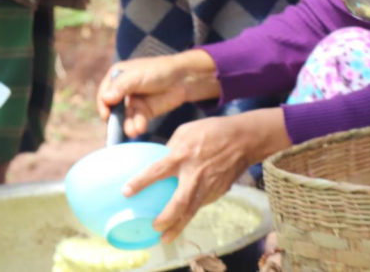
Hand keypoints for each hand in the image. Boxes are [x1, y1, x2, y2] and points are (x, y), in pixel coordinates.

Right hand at [96, 52, 220, 137]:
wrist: (182, 79)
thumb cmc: (158, 70)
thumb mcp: (136, 76)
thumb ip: (120, 87)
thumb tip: (105, 99)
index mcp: (117, 77)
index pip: (104, 93)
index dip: (103, 105)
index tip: (106, 115)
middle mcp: (122, 90)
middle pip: (112, 108)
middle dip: (114, 120)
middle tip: (115, 130)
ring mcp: (133, 102)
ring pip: (125, 117)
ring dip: (126, 125)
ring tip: (132, 132)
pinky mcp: (144, 112)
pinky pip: (136, 121)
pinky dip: (136, 126)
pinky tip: (139, 129)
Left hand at [123, 109, 289, 242]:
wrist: (244, 139)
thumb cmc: (211, 131)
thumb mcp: (186, 131)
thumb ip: (171, 147)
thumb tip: (160, 160)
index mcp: (183, 154)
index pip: (157, 171)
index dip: (140, 182)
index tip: (126, 192)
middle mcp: (195, 173)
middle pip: (179, 202)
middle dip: (165, 218)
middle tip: (153, 226)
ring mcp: (209, 185)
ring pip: (192, 211)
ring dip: (178, 227)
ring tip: (165, 238)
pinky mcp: (219, 191)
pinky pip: (201, 204)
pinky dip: (191, 212)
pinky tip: (182, 218)